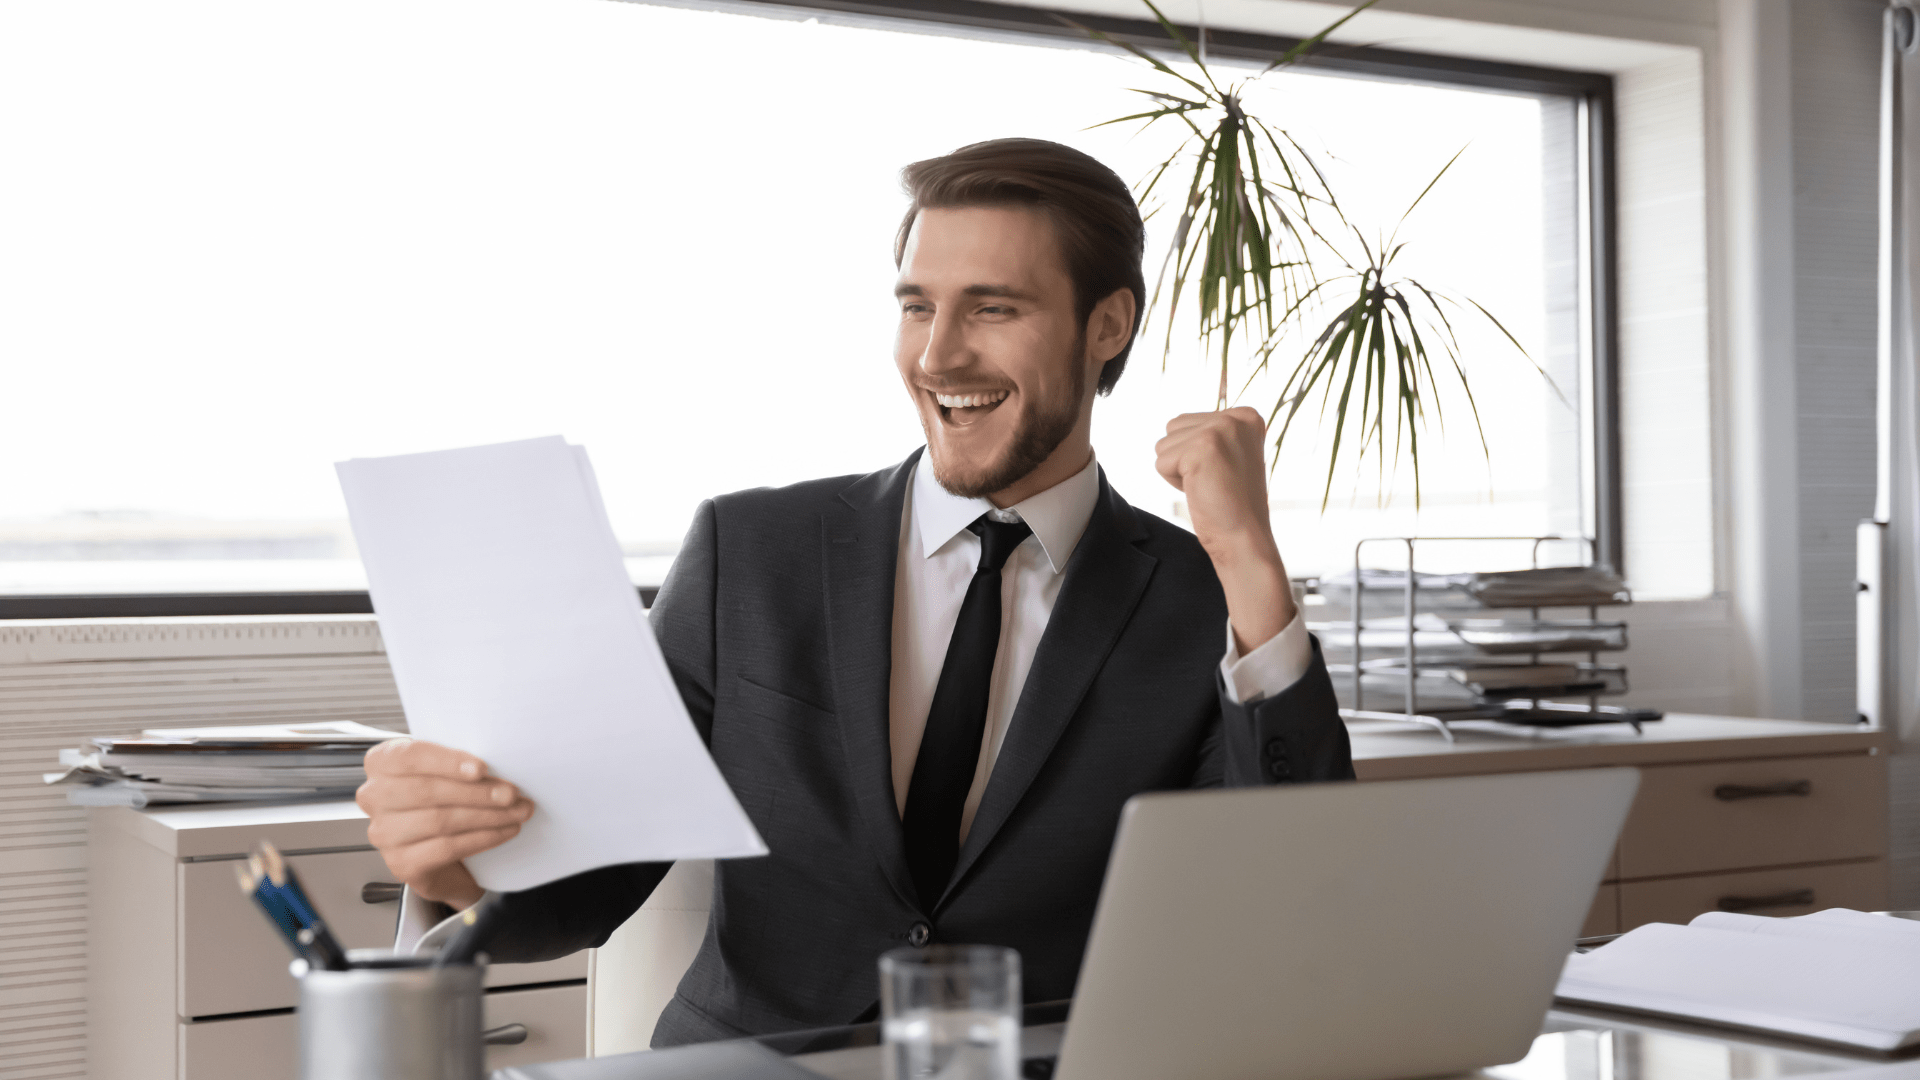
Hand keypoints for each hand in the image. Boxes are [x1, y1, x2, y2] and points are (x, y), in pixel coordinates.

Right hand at [356, 739, 533, 908]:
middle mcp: (374, 797)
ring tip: (516, 812)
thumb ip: (459, 761)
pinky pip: (446, 848)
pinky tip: (503, 831)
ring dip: (487, 816)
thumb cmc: (443, 798)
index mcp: (381, 762)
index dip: (446, 762)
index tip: (481, 768)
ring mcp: (383, 833)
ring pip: (439, 821)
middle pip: (427, 792)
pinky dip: (482, 839)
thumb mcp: (446, 770)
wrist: (440, 849)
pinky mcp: (401, 863)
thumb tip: (501, 762)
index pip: (409, 756)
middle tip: (511, 794)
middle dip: (476, 793)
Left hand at [1155, 407, 1295, 651]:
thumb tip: (1172, 423)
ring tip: (1208, 485)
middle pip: (1174, 427)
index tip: (1222, 473)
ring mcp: (1220, 429)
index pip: (1188, 421)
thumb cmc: (1232, 504)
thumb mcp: (1227, 456)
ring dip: (1177, 470)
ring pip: (1164, 444)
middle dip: (1183, 459)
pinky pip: (1161, 462)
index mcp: (1246, 416)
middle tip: (1213, 481)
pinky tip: (1201, 490)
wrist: (1244, 538)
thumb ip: (1208, 434)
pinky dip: (1173, 482)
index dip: (1194, 454)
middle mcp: (1236, 417)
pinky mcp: (1202, 447)